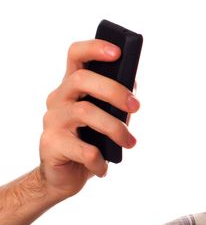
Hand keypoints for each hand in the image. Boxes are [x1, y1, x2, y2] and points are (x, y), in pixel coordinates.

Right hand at [39, 39, 139, 200]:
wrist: (64, 176)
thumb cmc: (90, 142)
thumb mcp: (106, 118)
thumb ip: (116, 101)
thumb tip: (132, 84)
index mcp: (72, 87)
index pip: (76, 55)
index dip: (95, 48)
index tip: (118, 51)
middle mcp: (58, 99)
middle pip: (82, 79)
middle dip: (114, 91)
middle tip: (136, 106)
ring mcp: (52, 121)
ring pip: (85, 112)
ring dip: (115, 128)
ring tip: (129, 143)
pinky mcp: (50, 144)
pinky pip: (84, 150)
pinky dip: (100, 160)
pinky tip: (104, 166)